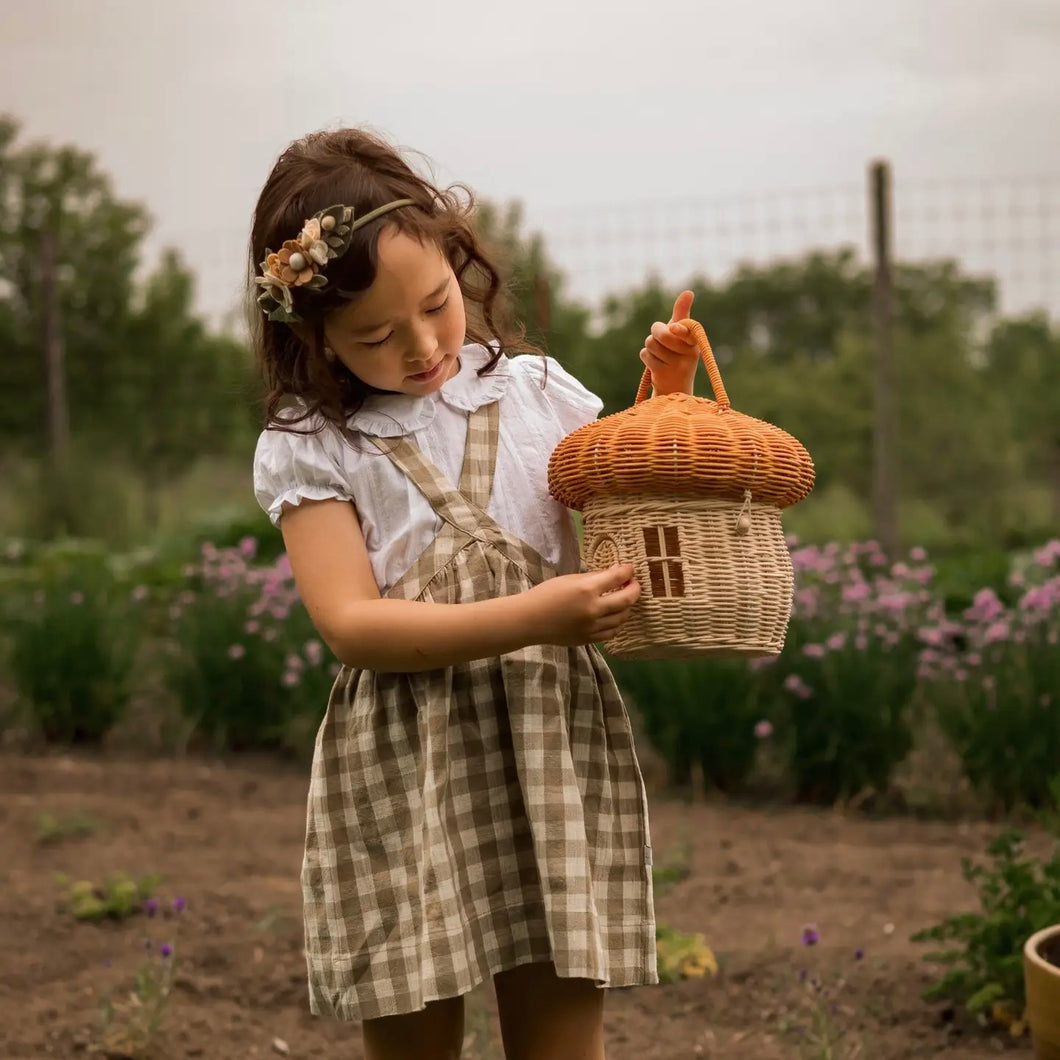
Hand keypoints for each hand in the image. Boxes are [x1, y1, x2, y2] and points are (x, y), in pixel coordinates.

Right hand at [522, 563, 640, 645]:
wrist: (529, 621)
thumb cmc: (545, 595)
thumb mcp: (569, 579)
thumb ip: (593, 577)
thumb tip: (614, 573)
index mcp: (586, 590)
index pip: (617, 578)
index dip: (627, 571)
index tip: (629, 568)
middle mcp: (593, 609)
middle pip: (627, 599)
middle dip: (634, 589)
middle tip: (633, 583)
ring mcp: (592, 627)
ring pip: (622, 618)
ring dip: (627, 607)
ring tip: (623, 600)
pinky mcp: (589, 639)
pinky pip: (612, 632)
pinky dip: (617, 623)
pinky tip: (613, 616)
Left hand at [639, 289, 698, 395]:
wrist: (675, 387)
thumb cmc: (677, 353)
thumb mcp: (681, 335)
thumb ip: (682, 313)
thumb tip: (688, 292)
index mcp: (695, 342)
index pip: (688, 331)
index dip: (678, 330)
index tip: (674, 328)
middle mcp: (689, 354)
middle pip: (661, 334)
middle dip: (656, 332)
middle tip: (659, 338)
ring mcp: (677, 366)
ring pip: (651, 343)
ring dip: (650, 347)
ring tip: (660, 355)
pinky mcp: (663, 374)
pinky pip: (646, 355)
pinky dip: (647, 358)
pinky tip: (656, 365)